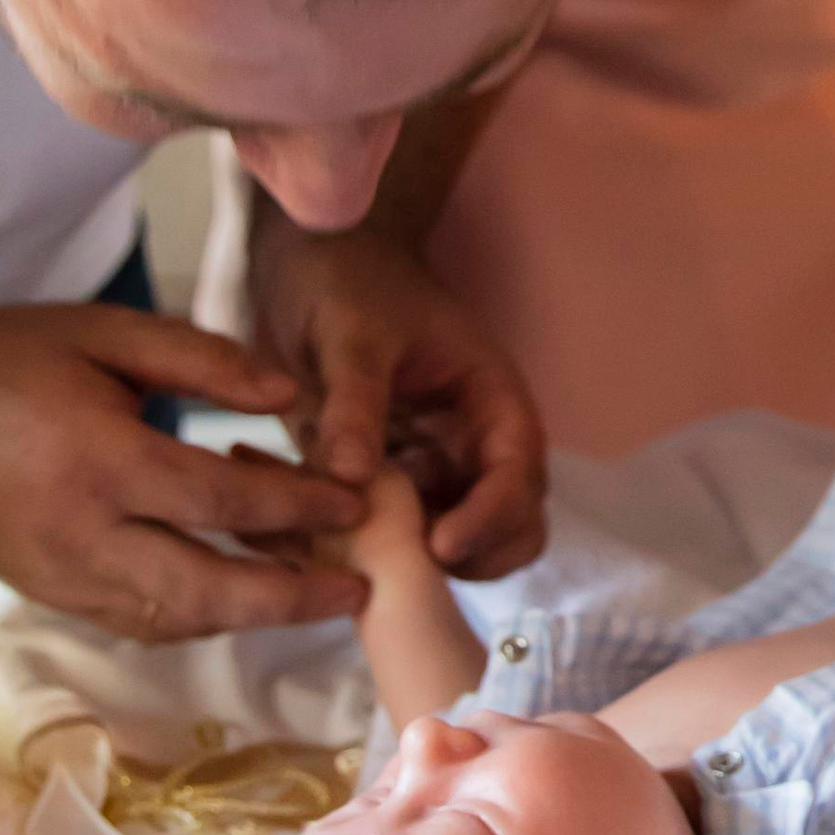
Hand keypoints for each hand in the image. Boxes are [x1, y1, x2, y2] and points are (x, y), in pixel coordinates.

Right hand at [0, 305, 370, 642]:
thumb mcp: (103, 332)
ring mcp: (63, 578)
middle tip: (356, 589)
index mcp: (101, 463)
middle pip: (207, 590)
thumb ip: (202, 358)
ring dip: (250, 615)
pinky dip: (199, 614)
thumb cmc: (2, 361)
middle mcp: (84, 537)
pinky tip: (241, 596)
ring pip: (176, 618)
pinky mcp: (51, 595)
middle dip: (290, 598)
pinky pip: (140, 619)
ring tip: (314, 596)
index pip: (222, 501)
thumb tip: (288, 392)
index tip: (354, 501)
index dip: (297, 507)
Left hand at [248, 217, 544, 576]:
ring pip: (463, 544)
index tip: (441, 546)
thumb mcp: (351, 335)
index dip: (494, 517)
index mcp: (490, 399)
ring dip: (426, 565)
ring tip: (361, 559)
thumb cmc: (349, 285)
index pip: (520, 471)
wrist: (314, 265)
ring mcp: (440, 469)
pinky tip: (328, 551)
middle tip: (412, 568)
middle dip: (477, 557)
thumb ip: (355, 402)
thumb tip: (351, 479)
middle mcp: (477, 444)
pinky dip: (377, 555)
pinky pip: (401, 536)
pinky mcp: (397, 487)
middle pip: (514, 524)